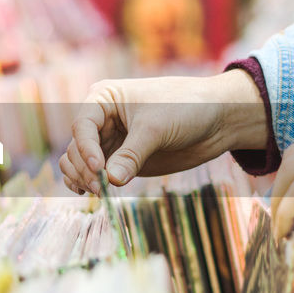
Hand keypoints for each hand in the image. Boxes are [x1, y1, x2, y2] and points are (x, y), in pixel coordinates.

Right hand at [61, 70, 265, 193]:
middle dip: (85, 169)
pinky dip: (90, 184)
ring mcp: (111, 141)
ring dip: (83, 179)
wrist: (216, 119)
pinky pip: (96, 175)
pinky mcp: (122, 160)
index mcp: (104, 98)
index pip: (82, 126)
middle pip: (77, 148)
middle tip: (103, 188)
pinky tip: (94, 194)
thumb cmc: (186, 108)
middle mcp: (102, 119)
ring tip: (101, 192)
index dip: (85, 150)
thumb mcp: (156, 129)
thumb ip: (132, 155)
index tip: (99, 170)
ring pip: (79, 163)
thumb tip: (110, 181)